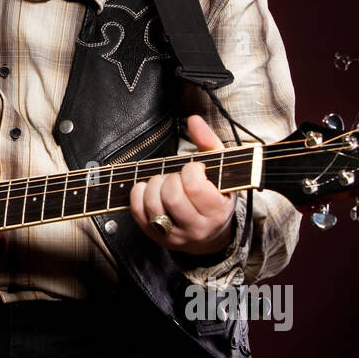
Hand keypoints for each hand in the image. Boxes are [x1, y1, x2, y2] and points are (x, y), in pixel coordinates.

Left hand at [128, 115, 235, 255]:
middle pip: (172, 198)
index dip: (190, 171)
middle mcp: (197, 227)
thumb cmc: (215, 194)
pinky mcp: (157, 237)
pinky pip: (138, 214)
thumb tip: (194, 120)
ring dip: (153, 185)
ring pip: (154, 207)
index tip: (193, 168)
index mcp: (217, 210)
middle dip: (170, 179)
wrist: (210, 232)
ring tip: (163, 181)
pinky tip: (147, 187)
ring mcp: (176, 235)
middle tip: (176, 175)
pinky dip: (137, 195)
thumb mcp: (221, 169)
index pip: (196, 188)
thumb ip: (208, 142)